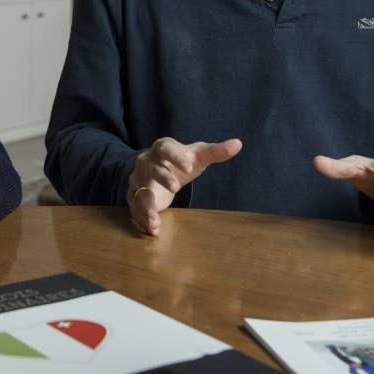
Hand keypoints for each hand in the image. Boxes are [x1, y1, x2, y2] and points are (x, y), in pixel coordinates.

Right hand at [127, 138, 241, 235]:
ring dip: (146, 207)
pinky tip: (153, 230)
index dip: (175, 157)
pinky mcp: (134, 196)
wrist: (158, 168)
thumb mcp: (197, 155)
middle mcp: (146, 163)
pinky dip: (143, 219)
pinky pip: (135, 208)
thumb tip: (238, 144)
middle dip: (162, 178)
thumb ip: (216, 152)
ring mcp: (139, 180)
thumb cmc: (180, 160)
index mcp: (162, 149)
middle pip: (151, 168)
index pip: (166, 148)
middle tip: (176, 188)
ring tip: (155, 222)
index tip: (189, 167)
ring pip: (139, 192)